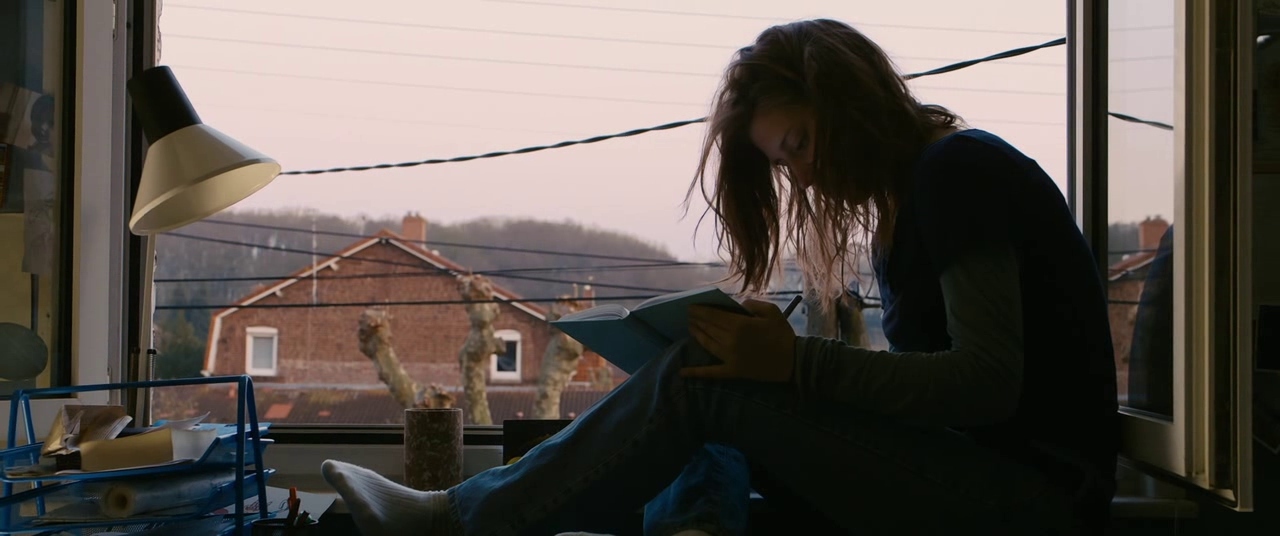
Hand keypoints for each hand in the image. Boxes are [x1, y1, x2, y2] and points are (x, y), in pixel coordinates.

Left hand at [682, 299, 796, 381]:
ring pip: (707, 344)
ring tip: (690, 328)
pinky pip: (711, 372)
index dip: (700, 310)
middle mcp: (731, 340)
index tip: (690, 306)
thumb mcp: (771, 311)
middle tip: (688, 315)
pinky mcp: (732, 371)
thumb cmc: (782, 334)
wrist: (794, 361)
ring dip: (696, 335)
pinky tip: (682, 372)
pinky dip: (696, 373)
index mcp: (740, 325)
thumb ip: (751, 304)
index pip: (713, 315)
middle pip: (708, 328)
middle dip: (697, 320)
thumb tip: (736, 306)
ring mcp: (730, 357)